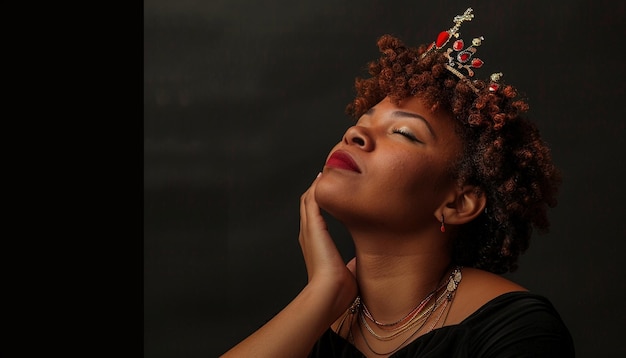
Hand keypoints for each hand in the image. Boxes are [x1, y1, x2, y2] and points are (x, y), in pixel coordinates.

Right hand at [299, 173, 357, 314]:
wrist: (328, 294)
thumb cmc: (339, 290)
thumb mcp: (349, 271)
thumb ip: (355, 263)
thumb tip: (368, 262)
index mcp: (315, 244)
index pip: (315, 215)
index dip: (322, 200)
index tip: (335, 188)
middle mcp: (308, 234)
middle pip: (308, 202)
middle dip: (318, 187)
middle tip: (332, 172)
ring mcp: (309, 229)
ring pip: (308, 198)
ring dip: (317, 184)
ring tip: (329, 170)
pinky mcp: (313, 227)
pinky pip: (311, 200)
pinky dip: (317, 188)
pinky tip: (325, 177)